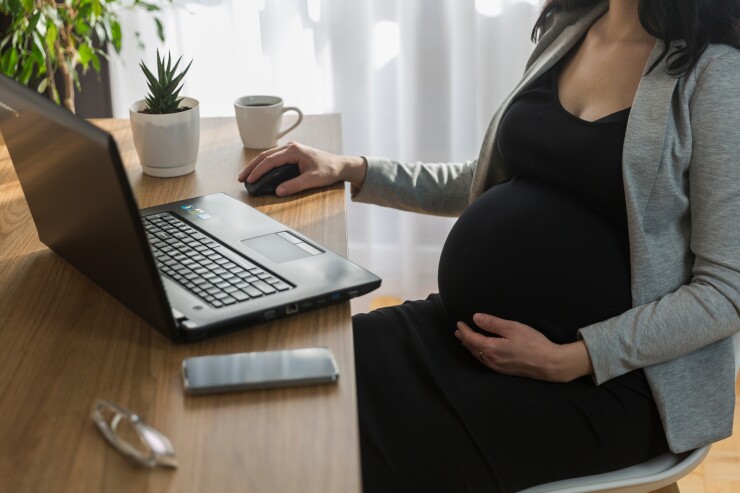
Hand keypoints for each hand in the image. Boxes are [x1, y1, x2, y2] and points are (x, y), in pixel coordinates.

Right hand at [237, 142, 366, 196]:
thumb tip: (279, 191)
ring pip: (267, 155)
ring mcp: (290, 149)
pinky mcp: (291, 153)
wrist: (340, 164)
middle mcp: (290, 147)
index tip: (249, 180)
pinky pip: (273, 157)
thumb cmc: (329, 170)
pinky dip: (263, 164)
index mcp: (294, 151)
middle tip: (241, 178)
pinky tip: (258, 170)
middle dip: (251, 167)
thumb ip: (295, 185)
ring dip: (256, 165)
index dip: (258, 171)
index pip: (270, 160)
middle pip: (265, 156)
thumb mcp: (313, 179)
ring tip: (245, 175)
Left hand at [454, 313, 593, 382]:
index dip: (464, 330)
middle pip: (472, 348)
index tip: (459, 323)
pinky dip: (479, 354)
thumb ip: (492, 323)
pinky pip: (485, 362)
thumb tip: (475, 318)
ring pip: (478, 356)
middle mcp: (491, 360)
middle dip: (464, 339)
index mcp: (491, 348)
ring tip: (466, 340)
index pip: (471, 339)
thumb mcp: (513, 328)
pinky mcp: (504, 371)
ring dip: (471, 347)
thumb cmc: (533, 343)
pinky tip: (481, 351)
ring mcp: (497, 367)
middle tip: (458, 331)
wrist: (549, 364)